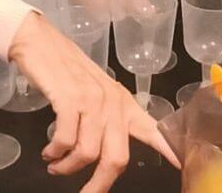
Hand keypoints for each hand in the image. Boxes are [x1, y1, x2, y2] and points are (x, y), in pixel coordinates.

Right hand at [8, 13, 179, 191]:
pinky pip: (65, 140)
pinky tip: (49, 152)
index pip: (152, 129)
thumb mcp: (95, 94)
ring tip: (56, 165)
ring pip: (88, 153)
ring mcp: (92, 100)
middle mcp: (113, 103)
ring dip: (68, 167)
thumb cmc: (66, 71)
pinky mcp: (70, 98)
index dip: (167, 149)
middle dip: (99, 184)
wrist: (40, 42)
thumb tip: (104, 153)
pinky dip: (55, 153)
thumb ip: (106, 119)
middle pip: (117, 158)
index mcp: (123, 103)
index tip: (181, 165)